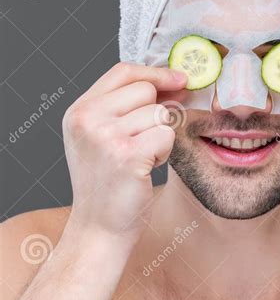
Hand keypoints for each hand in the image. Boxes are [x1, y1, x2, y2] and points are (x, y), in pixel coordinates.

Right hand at [62, 62, 186, 241]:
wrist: (99, 228)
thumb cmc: (108, 183)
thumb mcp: (103, 136)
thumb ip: (129, 105)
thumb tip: (176, 80)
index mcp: (78, 111)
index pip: (123, 71)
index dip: (155, 73)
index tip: (180, 80)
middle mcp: (87, 120)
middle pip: (146, 90)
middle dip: (156, 114)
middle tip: (142, 142)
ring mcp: (105, 136)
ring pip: (160, 114)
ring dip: (160, 136)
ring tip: (140, 158)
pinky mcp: (128, 155)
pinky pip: (166, 135)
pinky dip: (164, 153)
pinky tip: (146, 168)